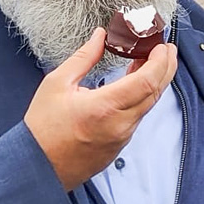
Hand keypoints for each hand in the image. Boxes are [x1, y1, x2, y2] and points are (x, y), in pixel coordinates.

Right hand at [24, 28, 177, 189]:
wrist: (37, 166)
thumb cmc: (42, 128)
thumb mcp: (57, 83)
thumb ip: (84, 58)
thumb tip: (100, 36)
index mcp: (105, 107)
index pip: (148, 81)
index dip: (160, 61)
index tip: (162, 45)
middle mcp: (120, 124)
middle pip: (156, 92)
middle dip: (166, 67)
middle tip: (166, 49)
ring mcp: (123, 137)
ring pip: (149, 105)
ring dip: (155, 82)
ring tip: (150, 61)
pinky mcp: (121, 145)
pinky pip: (139, 116)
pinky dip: (143, 97)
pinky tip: (136, 85)